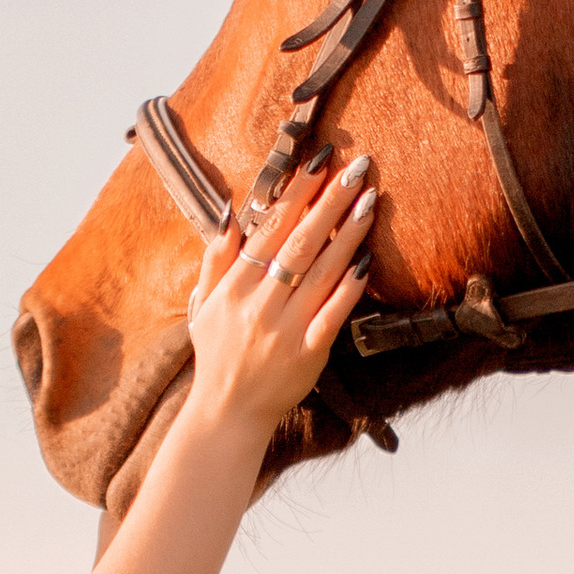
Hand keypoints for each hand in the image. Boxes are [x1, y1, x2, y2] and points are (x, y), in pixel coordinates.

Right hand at [180, 155, 377, 443]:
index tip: (320, 161)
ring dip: (348, 234)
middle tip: (358, 168)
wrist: (228, 412)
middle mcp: (258, 302)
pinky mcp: (308, 353)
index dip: (297, 192)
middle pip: (300, 242)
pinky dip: (349, 288)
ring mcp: (284, 328)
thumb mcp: (203, 304)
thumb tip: (232, 213)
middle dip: (330, 202)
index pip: (270, 227)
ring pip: (320, 272)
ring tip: (370, 200)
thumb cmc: (217, 353)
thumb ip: (216, 258)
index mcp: (234, 285)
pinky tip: (367, 260)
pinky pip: (332, 314)